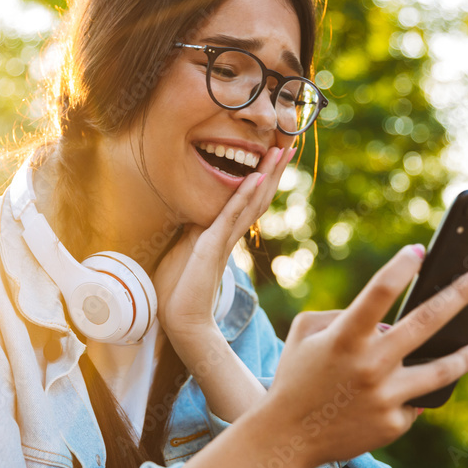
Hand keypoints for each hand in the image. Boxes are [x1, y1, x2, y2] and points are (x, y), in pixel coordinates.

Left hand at [153, 145, 295, 342]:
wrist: (181, 322)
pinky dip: (244, 195)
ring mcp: (223, 240)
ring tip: (281, 151)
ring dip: (267, 174)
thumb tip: (191, 218)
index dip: (262, 179)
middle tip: (289, 145)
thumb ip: (192, 234)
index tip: (273, 157)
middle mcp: (229, 235)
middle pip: (258, 197)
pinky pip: (232, 215)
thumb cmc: (178, 292)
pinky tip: (256, 177)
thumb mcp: (183, 251)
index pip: (247, 202)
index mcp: (222, 235)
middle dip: (273, 170)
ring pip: (252, 201)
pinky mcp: (213, 245)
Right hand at [264, 244, 467, 467]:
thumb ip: (341, 315)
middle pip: (427, 322)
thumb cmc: (296, 378)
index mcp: (344, 338)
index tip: (420, 251)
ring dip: (465, 356)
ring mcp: (385, 397)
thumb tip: (386, 321)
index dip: (401, 267)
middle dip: (460, 293)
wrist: (287, 437)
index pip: (379, 292)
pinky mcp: (394, 423)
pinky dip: (408, 393)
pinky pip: (412, 400)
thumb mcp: (305, 334)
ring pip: (439, 371)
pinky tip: (396, 394)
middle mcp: (370, 366)